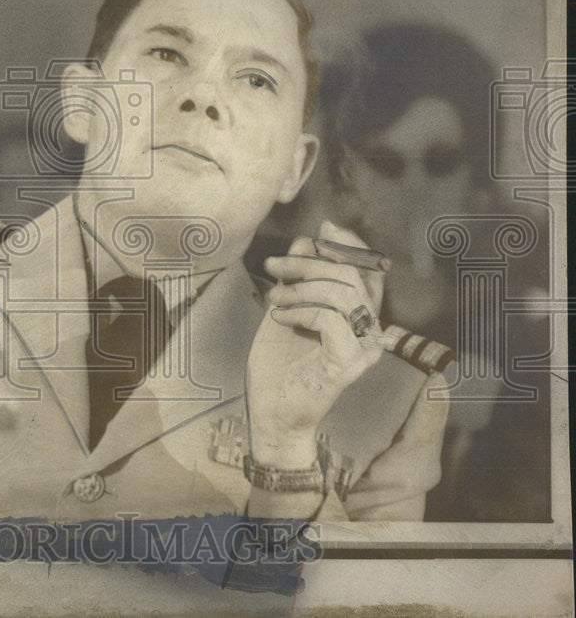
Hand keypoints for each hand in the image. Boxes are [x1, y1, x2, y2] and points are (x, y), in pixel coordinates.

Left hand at [246, 220, 385, 467]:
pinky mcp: (349, 363)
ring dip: (299, 286)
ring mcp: (364, 348)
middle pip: (351, 274)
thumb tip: (309, 237)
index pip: (370, 270)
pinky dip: (299, 311)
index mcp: (359, 317)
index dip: (350, 244)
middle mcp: (370, 331)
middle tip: (273, 265)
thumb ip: (299, 276)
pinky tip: (277, 318)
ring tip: (273, 298)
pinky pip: (330, 319)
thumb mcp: (286, 307)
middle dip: (308, 261)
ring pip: (342, 292)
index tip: (322, 229)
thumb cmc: (279, 364)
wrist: (271, 412)